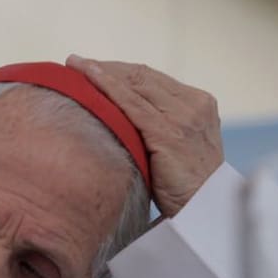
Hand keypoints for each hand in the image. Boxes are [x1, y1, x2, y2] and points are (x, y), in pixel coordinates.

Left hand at [66, 55, 222, 217]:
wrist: (204, 213)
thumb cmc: (185, 189)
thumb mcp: (175, 150)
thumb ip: (158, 130)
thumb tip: (120, 122)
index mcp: (199, 104)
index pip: (152, 80)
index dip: (120, 72)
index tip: (93, 68)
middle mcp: (194, 104)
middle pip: (142, 76)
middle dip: (107, 68)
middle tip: (75, 64)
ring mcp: (183, 117)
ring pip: (134, 84)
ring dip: (101, 72)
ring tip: (73, 66)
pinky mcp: (168, 133)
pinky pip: (130, 102)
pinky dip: (106, 86)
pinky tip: (86, 77)